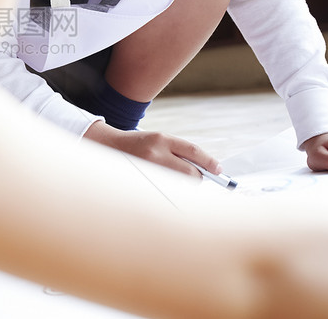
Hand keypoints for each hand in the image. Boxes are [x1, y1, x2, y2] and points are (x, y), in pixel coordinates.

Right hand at [83, 120, 220, 178]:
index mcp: (161, 139)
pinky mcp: (144, 180)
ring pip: (180, 183)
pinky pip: (167, 189)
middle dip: (197, 176)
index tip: (218, 169)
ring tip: (175, 178)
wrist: (109, 146)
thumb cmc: (139, 144)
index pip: (193, 151)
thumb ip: (178, 151)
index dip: (208, 161)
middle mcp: (156, 153)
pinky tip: (167, 184)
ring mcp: (149, 168)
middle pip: (190, 172)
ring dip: (184, 183)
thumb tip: (202, 168)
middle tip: (196, 176)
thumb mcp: (158, 140)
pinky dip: (173, 189)